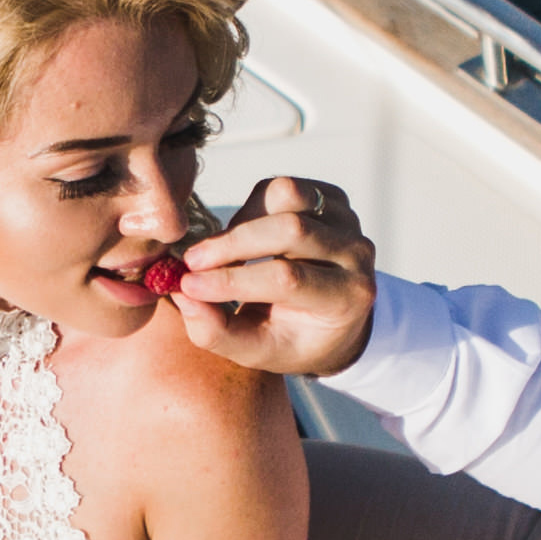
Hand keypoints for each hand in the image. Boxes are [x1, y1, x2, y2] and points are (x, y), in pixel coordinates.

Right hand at [173, 174, 379, 378]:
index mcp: (347, 298)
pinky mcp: (333, 199)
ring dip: (243, 221)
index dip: (233, 280)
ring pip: (287, 195)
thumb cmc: (292, 337)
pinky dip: (253, 208)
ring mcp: (348, 222)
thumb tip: (183, 296)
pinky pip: (284, 189)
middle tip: (192, 264)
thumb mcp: (257, 350)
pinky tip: (246, 237)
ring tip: (224, 252)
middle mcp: (357, 255)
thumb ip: (218, 333)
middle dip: (231, 245)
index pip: (288, 279)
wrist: (332, 319)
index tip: (188, 286)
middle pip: (290, 229)